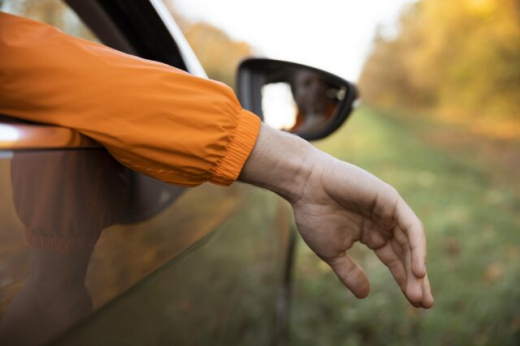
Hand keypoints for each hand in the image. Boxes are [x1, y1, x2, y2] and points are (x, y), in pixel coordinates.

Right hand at [292, 155, 432, 307]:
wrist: (305, 186)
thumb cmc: (314, 215)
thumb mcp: (332, 252)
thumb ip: (349, 272)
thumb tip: (365, 295)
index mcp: (371, 234)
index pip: (394, 260)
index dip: (404, 280)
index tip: (416, 304)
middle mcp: (384, 223)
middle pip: (406, 253)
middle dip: (416, 279)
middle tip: (423, 303)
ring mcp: (389, 210)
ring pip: (411, 242)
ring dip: (417, 266)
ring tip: (419, 291)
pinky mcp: (390, 199)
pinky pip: (410, 225)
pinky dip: (417, 246)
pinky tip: (417, 268)